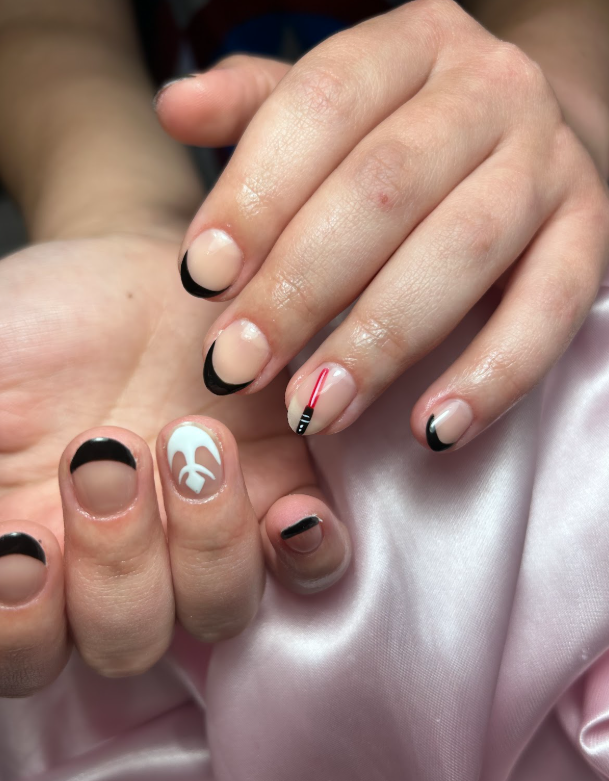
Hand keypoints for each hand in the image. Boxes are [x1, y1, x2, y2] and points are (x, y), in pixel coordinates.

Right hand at [0, 232, 350, 696]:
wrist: (126, 274)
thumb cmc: (37, 326)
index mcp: (40, 555)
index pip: (27, 651)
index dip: (23, 624)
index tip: (25, 542)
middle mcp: (122, 565)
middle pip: (128, 641)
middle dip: (116, 562)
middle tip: (108, 459)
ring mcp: (207, 534)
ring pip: (217, 610)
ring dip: (206, 544)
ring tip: (191, 439)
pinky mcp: (280, 489)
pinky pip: (309, 564)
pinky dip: (307, 553)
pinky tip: (294, 512)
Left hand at [156, 0, 608, 451]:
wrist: (523, 139)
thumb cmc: (400, 133)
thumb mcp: (327, 107)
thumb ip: (254, 109)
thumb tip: (175, 107)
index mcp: (410, 42)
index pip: (318, 106)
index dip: (255, 196)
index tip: (200, 279)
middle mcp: (488, 88)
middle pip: (382, 188)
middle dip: (300, 289)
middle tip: (239, 367)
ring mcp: (549, 162)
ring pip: (460, 251)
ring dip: (380, 341)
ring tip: (315, 409)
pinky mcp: (590, 235)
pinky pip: (549, 311)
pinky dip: (492, 375)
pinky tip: (433, 429)